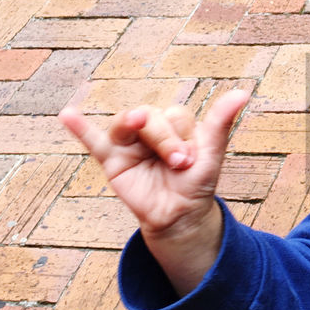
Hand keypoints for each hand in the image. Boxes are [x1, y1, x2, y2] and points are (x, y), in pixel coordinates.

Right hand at [59, 89, 249, 293]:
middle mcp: (150, 129)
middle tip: (178, 163)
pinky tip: (66, 115)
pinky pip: (92, 141)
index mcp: (174, 124)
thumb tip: (243, 92)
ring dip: (133, 129)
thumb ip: (220, 124)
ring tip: (134, 126)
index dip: (180, 136)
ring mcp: (129, 142)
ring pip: (125, 123)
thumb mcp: (212, 155)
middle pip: (149, 115)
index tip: (190, 161)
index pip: (173, 115)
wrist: (179, 218)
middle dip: (164, 138)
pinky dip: (79, 128)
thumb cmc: (196, 184)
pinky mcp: (111, 160)